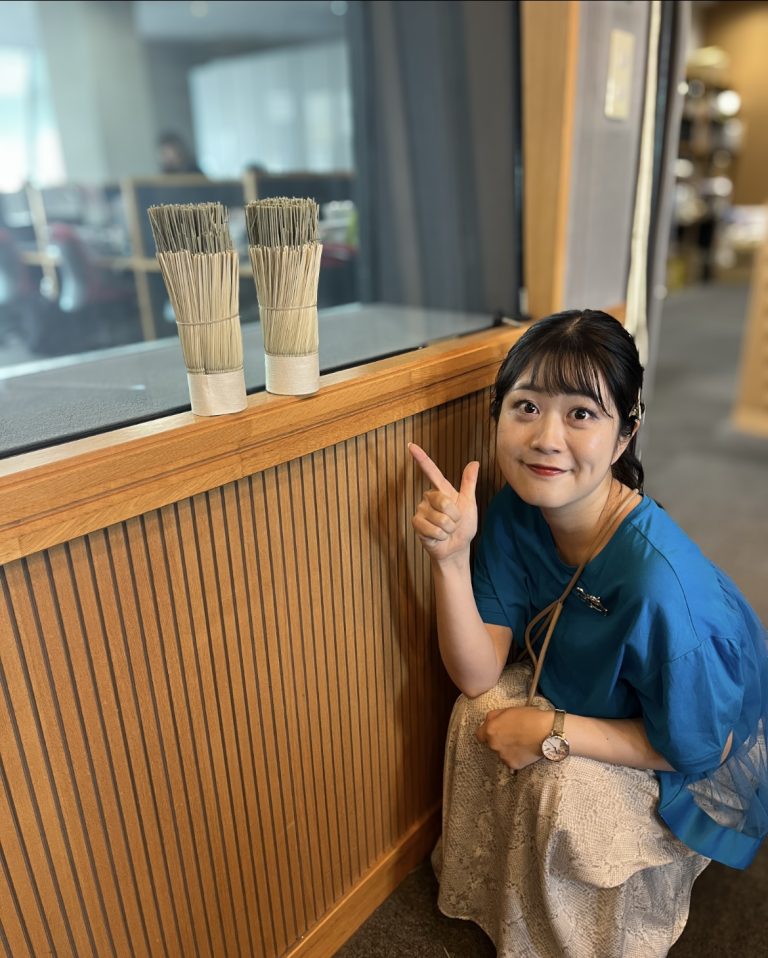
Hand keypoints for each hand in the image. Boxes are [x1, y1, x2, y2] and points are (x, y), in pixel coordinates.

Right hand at [408, 442, 478, 562]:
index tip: (411, 445)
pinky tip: (439, 537)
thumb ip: (469, 483)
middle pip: (444, 502)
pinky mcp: (416, 523)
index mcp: (442, 490)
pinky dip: (440, 535)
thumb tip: (475, 462)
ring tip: (446, 530)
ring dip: (448, 529)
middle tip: (453, 522)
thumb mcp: (469, 503)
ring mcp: (421, 510)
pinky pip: (432, 528)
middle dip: (454, 516)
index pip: (431, 471)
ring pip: (440, 518)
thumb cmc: (463, 526)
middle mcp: (429, 497)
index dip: (421, 458)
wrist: (456, 547)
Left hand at [475, 706, 549, 770]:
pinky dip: (516, 757)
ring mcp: (503, 757)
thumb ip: (493, 717)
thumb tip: (487, 722)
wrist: (547, 731)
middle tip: (512, 735)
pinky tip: (525, 751)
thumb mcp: (508, 710)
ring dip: (507, 749)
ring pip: (501, 753)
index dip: (487, 732)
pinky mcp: (513, 765)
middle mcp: (493, 745)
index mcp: (490, 730)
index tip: (495, 731)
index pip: (479, 735)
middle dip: (499, 740)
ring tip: (521, 743)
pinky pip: (511, 761)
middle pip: (491, 744)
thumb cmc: (529, 717)